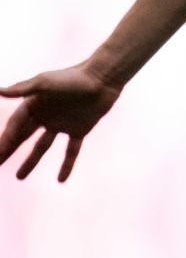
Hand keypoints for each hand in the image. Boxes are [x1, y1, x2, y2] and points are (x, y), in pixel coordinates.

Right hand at [0, 63, 120, 180]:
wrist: (103, 79)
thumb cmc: (73, 77)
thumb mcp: (45, 83)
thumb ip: (22, 89)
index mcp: (35, 104)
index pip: (15, 126)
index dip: (5, 140)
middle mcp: (46, 115)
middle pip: (24, 137)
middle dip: (9, 150)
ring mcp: (62, 123)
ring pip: (43, 146)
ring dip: (31, 161)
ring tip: (19, 177)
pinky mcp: (80, 130)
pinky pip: (71, 151)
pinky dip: (67, 165)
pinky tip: (61, 180)